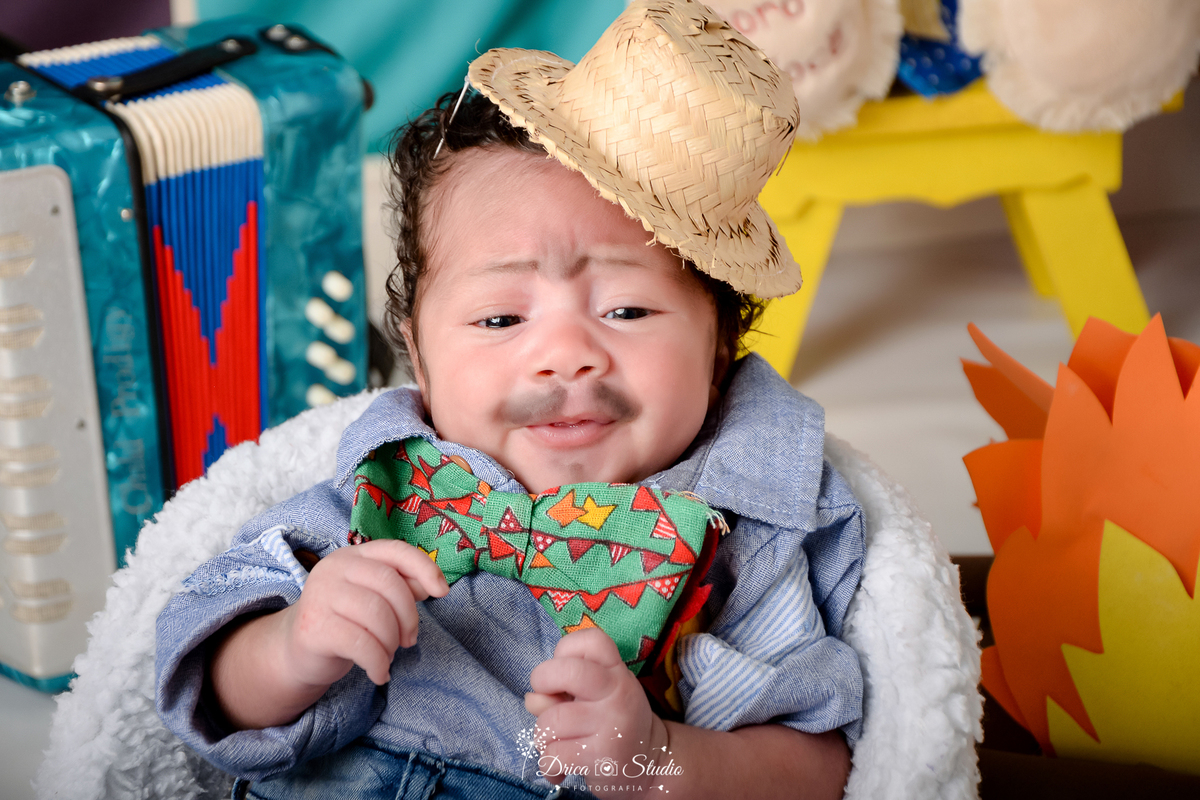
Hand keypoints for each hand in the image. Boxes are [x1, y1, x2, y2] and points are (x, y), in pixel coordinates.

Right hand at [278, 539, 448, 687]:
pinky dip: (379, 663)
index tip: (442, 592)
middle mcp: (334, 567)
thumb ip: (403, 587)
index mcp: (354, 555)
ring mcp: (320, 595)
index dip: (424, 568)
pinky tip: (379, 673)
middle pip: (390, 584)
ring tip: (388, 654)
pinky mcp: (314, 626)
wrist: (299, 652)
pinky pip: (361, 644)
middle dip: (409, 617)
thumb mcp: (375, 598)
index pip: (396, 550)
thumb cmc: (346, 621)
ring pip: (377, 615)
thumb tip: (434, 585)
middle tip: (409, 640)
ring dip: (392, 642)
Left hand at [525, 628, 667, 798]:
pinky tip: (558, 767)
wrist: (649, 765)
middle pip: (568, 672)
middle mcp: (618, 693)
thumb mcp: (594, 699)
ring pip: (552, 721)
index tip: (563, 668)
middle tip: (546, 698)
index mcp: (617, 672)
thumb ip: (561, 691)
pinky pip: (554, 755)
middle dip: (542, 680)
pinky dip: (548, 764)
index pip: (591, 639)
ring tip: (556, 743)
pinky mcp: (603, 757)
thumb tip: (532, 700)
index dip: (565, 649)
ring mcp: (613, 725)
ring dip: (543, 735)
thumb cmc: (612, 723)